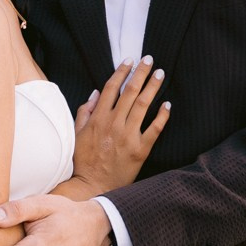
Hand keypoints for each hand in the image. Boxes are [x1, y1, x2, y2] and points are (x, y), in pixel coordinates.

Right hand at [72, 59, 171, 192]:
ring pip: (143, 105)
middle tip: (150, 60)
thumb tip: (94, 93)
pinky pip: (154, 129)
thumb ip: (84, 112)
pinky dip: (162, 115)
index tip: (129, 60)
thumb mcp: (77, 134)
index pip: (111, 88)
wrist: (92, 186)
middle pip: (130, 91)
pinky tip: (168, 104)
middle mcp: (114, 123)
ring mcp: (128, 136)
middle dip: (141, 72)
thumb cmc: (83, 161)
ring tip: (160, 74)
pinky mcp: (140, 150)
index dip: (121, 72)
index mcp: (98, 118)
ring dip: (153, 87)